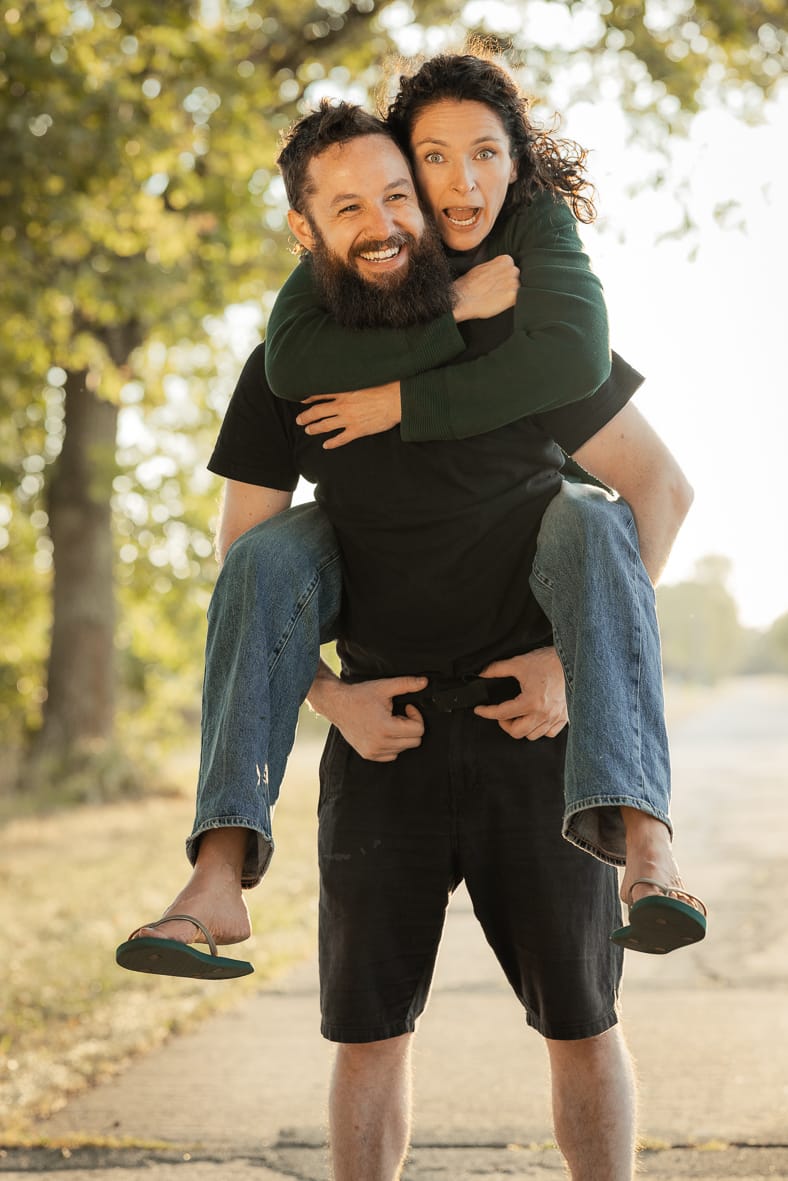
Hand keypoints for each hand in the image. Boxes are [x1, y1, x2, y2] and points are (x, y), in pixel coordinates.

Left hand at [295, 383, 401, 448]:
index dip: (309, 398)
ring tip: (308, 431)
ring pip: (326, 425)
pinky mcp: (358, 430)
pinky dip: (332, 443)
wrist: (396, 400)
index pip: (321, 394)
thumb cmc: (384, 387)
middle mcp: (343, 406)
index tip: (302, 401)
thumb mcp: (364, 380)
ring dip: (315, 429)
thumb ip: (352, 382)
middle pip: (318, 412)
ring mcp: (349, 419)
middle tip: (299, 420)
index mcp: (344, 392)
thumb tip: (345, 381)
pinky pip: (341, 439)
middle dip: (306, 416)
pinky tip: (326, 445)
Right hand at [311, 673, 426, 761]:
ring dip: (401, 736)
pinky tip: (384, 731)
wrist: (337, 704)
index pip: (418, 730)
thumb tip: (425, 682)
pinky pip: (391, 755)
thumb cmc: (360, 695)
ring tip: (389, 721)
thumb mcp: (385, 687)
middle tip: (399, 714)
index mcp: (386, 728)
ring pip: (403, 749)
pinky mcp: (368, 754)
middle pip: (414, 741)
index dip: (416, 716)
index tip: (408, 708)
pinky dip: (392, 745)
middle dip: (411, 726)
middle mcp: (380, 743)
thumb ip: (407, 684)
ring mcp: (373, 751)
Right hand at [452, 255, 519, 321]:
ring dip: (509, 293)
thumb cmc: (468, 285)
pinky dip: (510, 302)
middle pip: (516, 276)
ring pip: (517, 288)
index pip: (511, 266)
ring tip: (496, 297)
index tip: (496, 280)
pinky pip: (517, 299)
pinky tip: (499, 303)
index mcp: (505, 260)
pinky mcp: (512, 297)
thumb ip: (495, 266)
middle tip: (495, 290)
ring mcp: (513, 283)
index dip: (503, 274)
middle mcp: (511, 270)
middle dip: (508, 283)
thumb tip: (500, 269)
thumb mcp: (482, 267)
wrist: (462, 299)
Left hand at [474, 648, 567, 739]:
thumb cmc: (549, 661)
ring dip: (521, 727)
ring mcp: (556, 717)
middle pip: (517, 732)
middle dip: (505, 724)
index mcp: (531, 701)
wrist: (575, 660)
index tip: (479, 710)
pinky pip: (549, 733)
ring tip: (518, 716)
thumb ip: (497, 669)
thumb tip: (482, 674)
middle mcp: (544, 714)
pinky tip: (535, 718)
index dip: (487, 712)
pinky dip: (539, 729)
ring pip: (532, 735)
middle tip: (502, 714)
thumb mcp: (519, 662)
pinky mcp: (565, 717)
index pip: (502, 713)